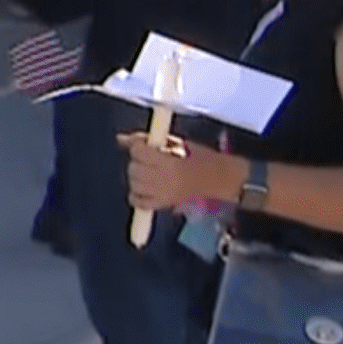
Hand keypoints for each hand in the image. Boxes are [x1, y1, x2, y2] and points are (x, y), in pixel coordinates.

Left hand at [122, 131, 243, 213]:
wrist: (222, 179)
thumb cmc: (202, 158)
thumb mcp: (178, 143)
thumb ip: (148, 140)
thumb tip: (121, 138)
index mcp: (170, 163)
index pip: (138, 153)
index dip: (138, 146)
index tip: (145, 145)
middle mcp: (165, 180)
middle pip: (134, 169)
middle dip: (137, 161)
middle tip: (148, 159)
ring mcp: (164, 194)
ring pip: (134, 185)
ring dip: (137, 176)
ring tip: (149, 171)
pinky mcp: (165, 204)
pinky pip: (140, 202)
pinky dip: (137, 195)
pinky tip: (144, 188)